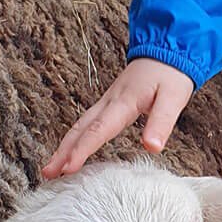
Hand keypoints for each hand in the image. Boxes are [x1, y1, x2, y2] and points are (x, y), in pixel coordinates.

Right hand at [41, 58, 195, 178]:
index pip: (98, 130)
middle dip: (63, 152)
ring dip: (64, 146)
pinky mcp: (110, 103)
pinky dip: (75, 137)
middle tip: (48, 173)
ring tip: (52, 167)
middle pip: (80, 128)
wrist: (166, 49)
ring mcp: (107, 101)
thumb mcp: (173, 98)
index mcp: (123, 102)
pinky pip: (87, 122)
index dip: (82, 150)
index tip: (68, 169)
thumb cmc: (170, 74)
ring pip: (80, 125)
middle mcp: (109, 102)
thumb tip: (152, 147)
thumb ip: (162, 122)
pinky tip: (71, 148)